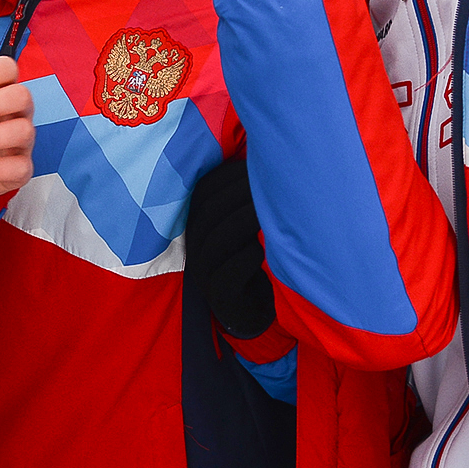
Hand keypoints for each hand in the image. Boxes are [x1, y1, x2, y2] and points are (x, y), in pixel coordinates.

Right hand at [185, 153, 275, 339]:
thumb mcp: (246, 226)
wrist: (253, 313)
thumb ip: (247, 197)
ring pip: (216, 241)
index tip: (260, 161)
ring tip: (272, 208)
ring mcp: (204, 275)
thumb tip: (269, 153)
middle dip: (240, 191)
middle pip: (208, 212)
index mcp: (198, 224)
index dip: (229, 174)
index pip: (204, 191)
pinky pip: (227, 276)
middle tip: (274, 179)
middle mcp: (194, 247)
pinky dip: (247, 258)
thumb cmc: (253, 260)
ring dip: (245, 220)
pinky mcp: (220, 299)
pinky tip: (264, 248)